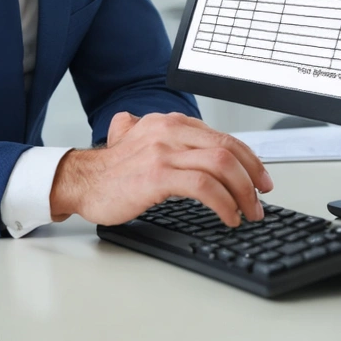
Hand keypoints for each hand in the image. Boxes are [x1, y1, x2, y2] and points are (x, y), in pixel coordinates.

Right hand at [49, 112, 272, 226]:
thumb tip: (153, 127)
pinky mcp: (157, 176)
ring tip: (248, 213)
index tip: (260, 179)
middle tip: (260, 200)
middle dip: (252, 177)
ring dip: (243, 193)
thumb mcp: (134, 138)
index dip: (249, 159)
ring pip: (221, 165)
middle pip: (228, 149)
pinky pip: (204, 187)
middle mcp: (169, 131)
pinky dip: (224, 203)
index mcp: (171, 122)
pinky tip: (228, 217)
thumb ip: (149, 129)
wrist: (80, 181)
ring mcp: (163, 152)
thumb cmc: (110, 169)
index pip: (223, 137)